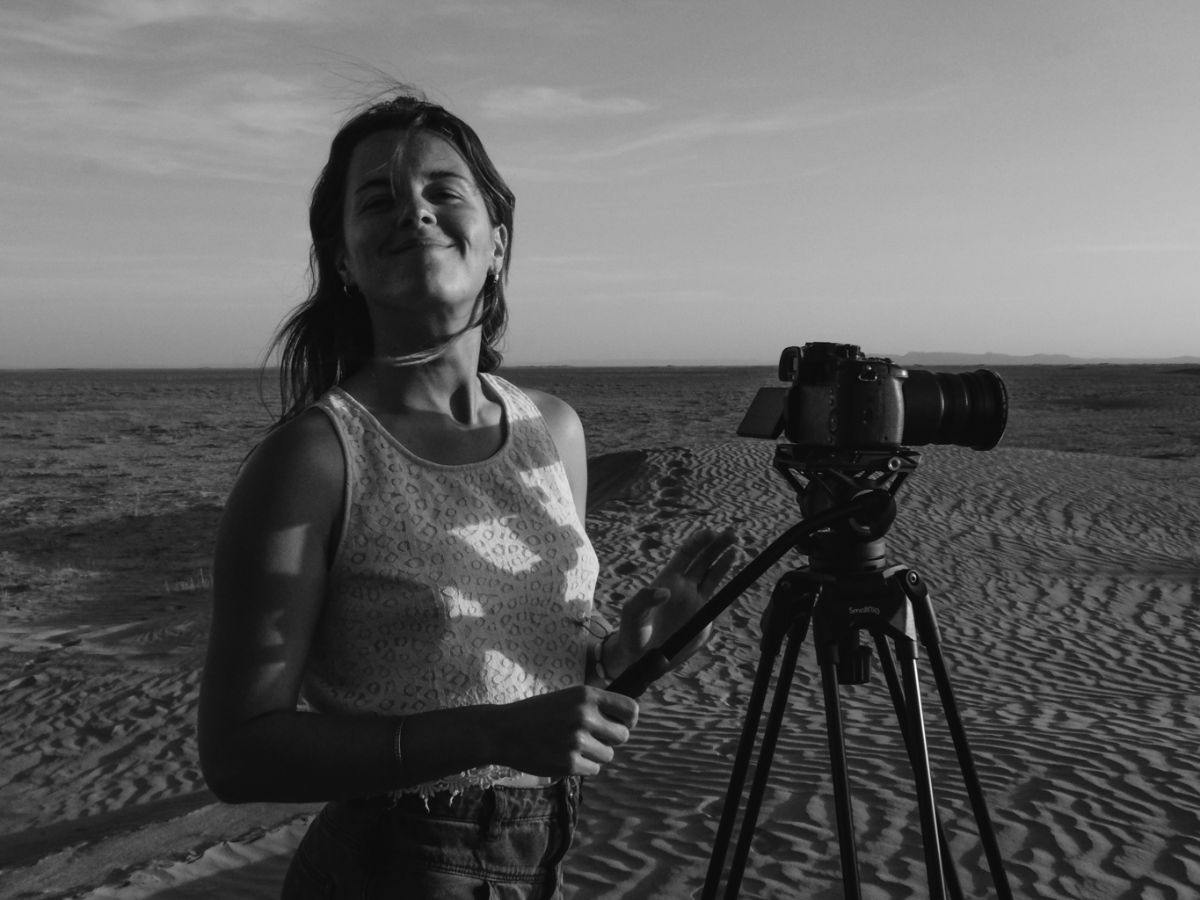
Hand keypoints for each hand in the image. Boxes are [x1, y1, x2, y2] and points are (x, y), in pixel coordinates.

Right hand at [492, 686, 638, 776]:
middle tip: (591, 738)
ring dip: (595, 754)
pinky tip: (563, 756)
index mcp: (586, 695)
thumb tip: (627, 721)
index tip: (619, 724)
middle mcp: (585, 716)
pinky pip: (593, 769)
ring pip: (607, 755)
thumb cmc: (538, 713)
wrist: (503, 730)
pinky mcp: (569, 763)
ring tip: (572, 746)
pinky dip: (582, 766)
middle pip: (622, 736)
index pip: (630, 709)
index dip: (628, 720)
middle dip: (610, 739)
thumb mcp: (567, 698)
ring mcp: (577, 741)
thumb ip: (595, 706)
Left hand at [607, 527, 737, 676]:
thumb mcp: (632, 613)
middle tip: (731, 533)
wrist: (641, 658)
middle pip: (703, 560)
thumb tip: (665, 592)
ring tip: (735, 547)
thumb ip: (644, 600)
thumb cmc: (632, 631)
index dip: (698, 542)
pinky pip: (717, 599)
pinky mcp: (702, 618)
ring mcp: (694, 602)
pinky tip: (736, 579)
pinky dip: (727, 588)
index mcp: (667, 580)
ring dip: (724, 560)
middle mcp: (683, 587)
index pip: (686, 555)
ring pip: (712, 575)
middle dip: (716, 545)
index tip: (711, 533)